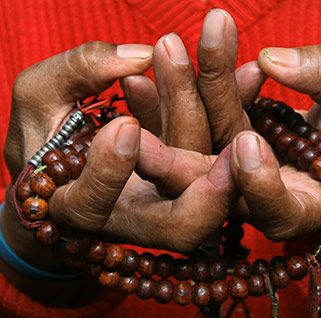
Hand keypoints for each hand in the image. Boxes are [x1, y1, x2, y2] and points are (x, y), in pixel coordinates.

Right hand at [1, 39, 236, 296]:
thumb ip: (76, 74)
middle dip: (212, 184)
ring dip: (230, 134)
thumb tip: (137, 59)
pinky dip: (234, 118)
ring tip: (247, 73)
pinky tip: (251, 75)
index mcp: (78, 209)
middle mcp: (132, 219)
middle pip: (181, 222)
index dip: (109, 175)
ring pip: (210, 186)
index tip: (123, 126)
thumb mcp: (38, 98)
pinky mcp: (191, 182)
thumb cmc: (43, 130)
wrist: (70, 159)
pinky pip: (222, 157)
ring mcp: (169, 204)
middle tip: (239, 142)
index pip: (95, 208)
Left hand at [142, 9, 320, 255]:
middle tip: (156, 78)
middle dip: (187, 127)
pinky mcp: (212, 158)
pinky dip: (168, 102)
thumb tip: (274, 60)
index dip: (260, 183)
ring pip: (194, 148)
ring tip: (165, 49)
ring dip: (175, 98)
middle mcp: (254, 205)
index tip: (250, 141)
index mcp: (301, 210)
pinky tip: (147, 72)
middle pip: (213, 179)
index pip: (276, 210)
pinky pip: (185, 132)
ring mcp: (227, 184)